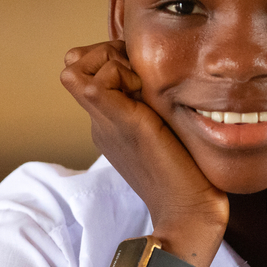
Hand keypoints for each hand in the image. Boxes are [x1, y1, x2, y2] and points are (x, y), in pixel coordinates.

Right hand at [61, 41, 228, 242]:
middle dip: (108, 53)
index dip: (113, 57)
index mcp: (110, 123)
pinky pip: (94, 83)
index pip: (91, 71)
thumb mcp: (169, 129)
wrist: (190, 213)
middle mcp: (101, 122)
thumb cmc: (190, 175)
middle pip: (77, 65)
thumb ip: (159, 108)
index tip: (146, 73)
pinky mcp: (122, 125)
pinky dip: (118, 74)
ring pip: (76, 68)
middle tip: (143, 74)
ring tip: (144, 85)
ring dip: (111, 62)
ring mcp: (106, 124)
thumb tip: (165, 80)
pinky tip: (146, 93)